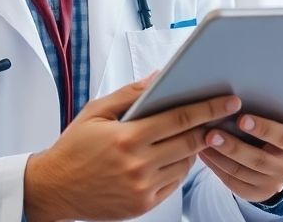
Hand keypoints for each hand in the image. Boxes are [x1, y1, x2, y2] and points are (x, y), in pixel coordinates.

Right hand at [23, 77, 242, 221]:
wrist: (53, 188)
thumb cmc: (73, 147)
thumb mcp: (96, 112)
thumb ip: (130, 94)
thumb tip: (160, 76)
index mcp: (127, 137)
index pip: (180, 118)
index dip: (208, 108)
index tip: (228, 100)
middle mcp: (138, 165)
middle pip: (190, 142)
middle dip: (211, 126)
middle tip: (225, 115)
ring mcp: (142, 188)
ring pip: (185, 164)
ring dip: (195, 148)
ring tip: (197, 134)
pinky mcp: (142, 204)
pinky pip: (174, 183)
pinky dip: (180, 168)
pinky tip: (176, 155)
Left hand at [199, 115, 282, 203]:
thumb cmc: (279, 122)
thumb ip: (270, 107)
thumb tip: (238, 95)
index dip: (263, 128)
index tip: (241, 118)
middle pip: (260, 159)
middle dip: (233, 146)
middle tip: (211, 134)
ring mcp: (276, 183)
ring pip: (242, 173)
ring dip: (219, 157)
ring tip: (202, 142)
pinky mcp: (259, 194)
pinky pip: (234, 183)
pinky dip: (217, 168)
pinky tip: (205, 154)